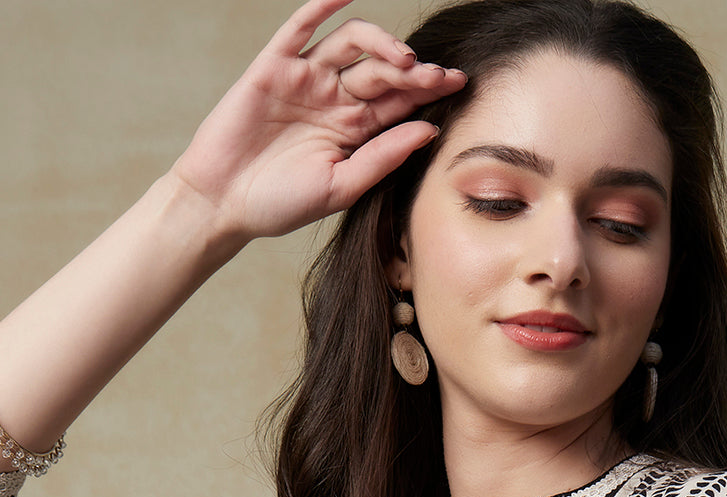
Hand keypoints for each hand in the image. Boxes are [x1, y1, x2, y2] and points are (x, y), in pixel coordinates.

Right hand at [169, 0, 465, 241]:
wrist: (225, 203)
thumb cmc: (281, 204)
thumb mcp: (341, 186)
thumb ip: (383, 157)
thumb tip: (429, 131)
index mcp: (356, 130)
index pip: (399, 101)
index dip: (428, 90)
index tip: (458, 85)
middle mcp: (335, 99)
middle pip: (383, 71)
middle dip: (413, 71)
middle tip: (438, 75)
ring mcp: (306, 79)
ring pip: (351, 44)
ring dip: (381, 43)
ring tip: (404, 58)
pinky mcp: (274, 67)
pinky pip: (299, 28)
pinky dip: (321, 5)